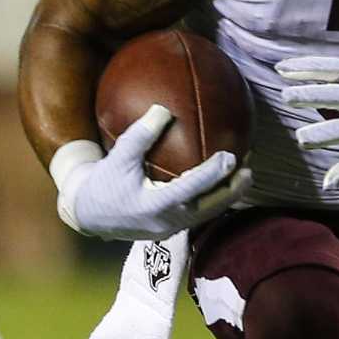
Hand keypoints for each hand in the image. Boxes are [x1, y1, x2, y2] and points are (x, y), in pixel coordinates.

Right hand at [54, 105, 249, 240]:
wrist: (88, 214)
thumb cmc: (102, 184)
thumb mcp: (118, 157)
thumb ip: (140, 135)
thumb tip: (163, 109)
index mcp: (155, 206)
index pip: (192, 189)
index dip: (213, 174)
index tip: (231, 156)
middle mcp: (168, 221)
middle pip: (210, 208)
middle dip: (233, 190)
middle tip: (250, 169)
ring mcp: (171, 228)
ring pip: (208, 213)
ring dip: (228, 195)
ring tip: (245, 175)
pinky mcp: (171, 229)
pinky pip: (199, 213)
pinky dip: (214, 198)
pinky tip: (223, 182)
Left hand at [277, 56, 338, 189]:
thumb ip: (336, 69)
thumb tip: (293, 68)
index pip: (331, 68)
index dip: (306, 67)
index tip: (281, 70)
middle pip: (336, 96)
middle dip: (310, 95)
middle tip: (287, 97)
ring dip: (323, 135)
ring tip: (301, 139)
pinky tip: (328, 183)